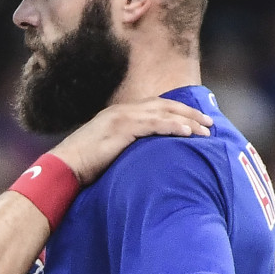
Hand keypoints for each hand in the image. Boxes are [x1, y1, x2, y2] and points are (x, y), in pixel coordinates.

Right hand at [50, 99, 212, 185]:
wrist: (64, 167)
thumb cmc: (83, 165)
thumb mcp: (108, 151)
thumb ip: (125, 147)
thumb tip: (142, 158)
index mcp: (120, 114)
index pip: (156, 107)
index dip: (178, 112)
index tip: (196, 120)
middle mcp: (123, 111)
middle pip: (165, 106)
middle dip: (190, 113)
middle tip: (210, 122)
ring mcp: (123, 117)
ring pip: (164, 114)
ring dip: (188, 121)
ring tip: (206, 130)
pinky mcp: (123, 128)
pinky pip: (155, 125)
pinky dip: (173, 127)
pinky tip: (188, 133)